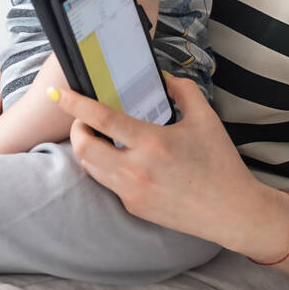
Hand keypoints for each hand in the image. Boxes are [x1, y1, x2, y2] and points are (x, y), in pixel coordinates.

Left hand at [56, 76, 268, 250]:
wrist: (232, 212)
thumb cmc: (220, 163)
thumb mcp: (206, 118)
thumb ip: (182, 90)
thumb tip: (162, 77)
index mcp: (153, 143)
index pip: (102, 119)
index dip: (75, 104)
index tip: (57, 93)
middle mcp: (136, 170)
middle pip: (83, 148)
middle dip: (76, 129)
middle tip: (84, 119)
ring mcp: (132, 192)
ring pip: (90, 167)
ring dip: (87, 149)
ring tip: (100, 136)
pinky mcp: (134, 208)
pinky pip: (108, 183)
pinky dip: (106, 167)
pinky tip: (122, 158)